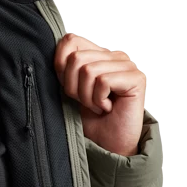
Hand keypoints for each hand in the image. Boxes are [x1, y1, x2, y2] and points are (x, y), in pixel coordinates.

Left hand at [54, 32, 145, 155]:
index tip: (69, 88)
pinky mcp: (137, 78)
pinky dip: (99, 100)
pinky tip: (108, 108)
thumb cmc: (90, 120)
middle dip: (73, 87)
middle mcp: (114, 55)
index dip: (60, 66)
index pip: (70, 40)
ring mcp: (127, 65)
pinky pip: (103, 81)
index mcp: (98, 53)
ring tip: (98, 106)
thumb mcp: (69, 89)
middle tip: (86, 102)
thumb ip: (64, 66)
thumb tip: (49, 48)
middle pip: (76, 58)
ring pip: (88, 70)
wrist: (108, 145)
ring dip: (87, 97)